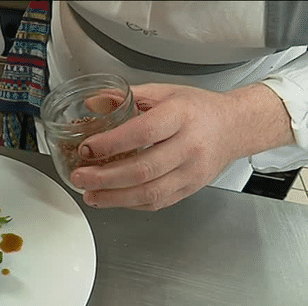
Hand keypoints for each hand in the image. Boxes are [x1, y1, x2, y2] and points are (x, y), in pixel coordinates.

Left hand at [70, 83, 294, 210]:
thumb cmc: (198, 109)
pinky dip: (131, 203)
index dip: (111, 143)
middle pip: (143, 169)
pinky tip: (113, 198)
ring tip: (90, 195)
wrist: (234, 127)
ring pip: (150, 193)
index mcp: (181, 116)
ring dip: (114, 198)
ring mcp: (192, 171)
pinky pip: (157, 202)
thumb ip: (127, 97)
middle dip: (105, 177)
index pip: (142, 132)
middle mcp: (190, 146)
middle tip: (80, 176)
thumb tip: (92, 103)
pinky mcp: (190, 189)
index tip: (87, 148)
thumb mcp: (163, 92)